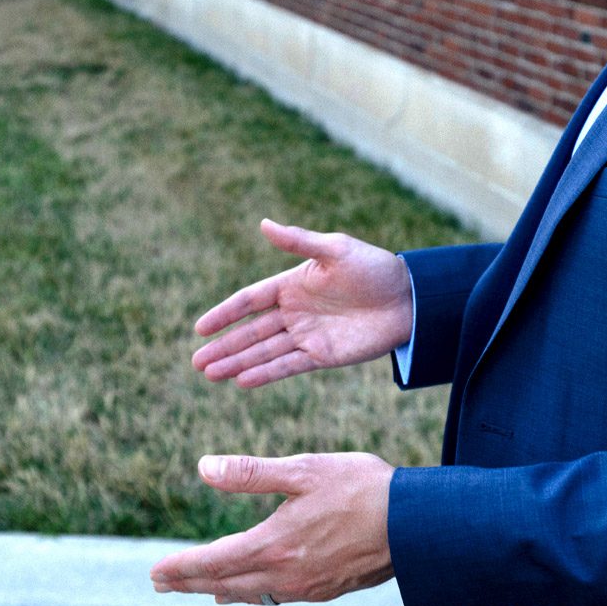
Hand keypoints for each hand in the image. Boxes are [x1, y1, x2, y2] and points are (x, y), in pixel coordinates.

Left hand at [149, 453, 395, 604]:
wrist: (416, 524)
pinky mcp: (328, 589)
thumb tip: (204, 468)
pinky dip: (256, 593)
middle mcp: (285, 573)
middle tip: (162, 584)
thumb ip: (252, 474)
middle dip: (191, 583)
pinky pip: (279, 596)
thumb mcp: (304, 469)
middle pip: (226, 584)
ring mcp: (307, 586)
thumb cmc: (362, 488)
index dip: (181, 568)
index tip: (155, 572)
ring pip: (253, 594)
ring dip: (221, 590)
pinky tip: (257, 589)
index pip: (213, 562)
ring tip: (203, 589)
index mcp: (274, 544)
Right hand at [192, 219, 412, 387]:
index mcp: (293, 283)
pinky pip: (288, 366)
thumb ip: (299, 242)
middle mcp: (295, 311)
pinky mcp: (323, 356)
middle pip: (251, 331)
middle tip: (196, 362)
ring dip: (237, 363)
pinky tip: (242, 382)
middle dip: (224, 346)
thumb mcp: (336, 250)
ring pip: (264, 352)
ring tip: (210, 374)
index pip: (249, 301)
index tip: (199, 328)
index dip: (225, 314)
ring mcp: (307, 335)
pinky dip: (265, 374)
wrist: (410, 299)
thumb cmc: (375, 268)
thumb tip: (264, 223)